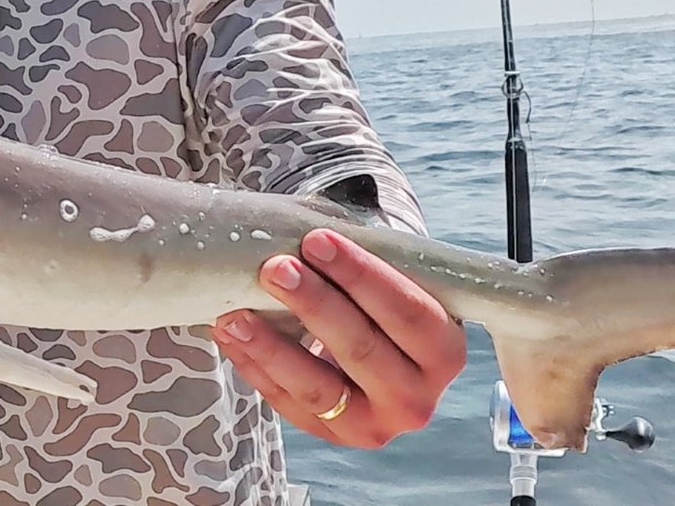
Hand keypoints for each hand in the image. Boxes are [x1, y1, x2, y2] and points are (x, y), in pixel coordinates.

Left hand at [214, 229, 464, 448]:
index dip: (361, 275)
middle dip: (314, 304)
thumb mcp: (396, 286)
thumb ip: (366, 269)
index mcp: (444, 352)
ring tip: (235, 313)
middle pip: (361, 349)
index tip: (316, 240)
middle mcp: (416, 398)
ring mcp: (373, 425)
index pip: (407, 312)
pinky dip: (253, 367)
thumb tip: (303, 238)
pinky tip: (229, 335)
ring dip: (272, 346)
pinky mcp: (332, 436)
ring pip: (318, 388)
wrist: (381, 355)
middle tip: (275, 268)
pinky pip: (286, 403)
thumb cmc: (384, 306)